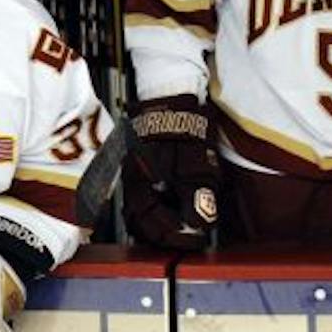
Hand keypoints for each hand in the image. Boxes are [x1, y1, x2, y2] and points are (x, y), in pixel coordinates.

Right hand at [122, 95, 221, 249]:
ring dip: (162, 223)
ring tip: (186, 226)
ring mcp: (133, 175)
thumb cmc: (181, 121)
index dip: (175, 237)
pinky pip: (144, 198)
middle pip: (140, 223)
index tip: (198, 239)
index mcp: (139, 181)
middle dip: (166, 235)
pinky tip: (177, 206)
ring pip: (140, 212)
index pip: (150, 224)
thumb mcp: (194, 160)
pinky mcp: (139, 169)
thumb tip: (201, 223)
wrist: (170, 92)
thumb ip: (196, 194)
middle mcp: (130, 181)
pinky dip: (160, 208)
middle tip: (192, 238)